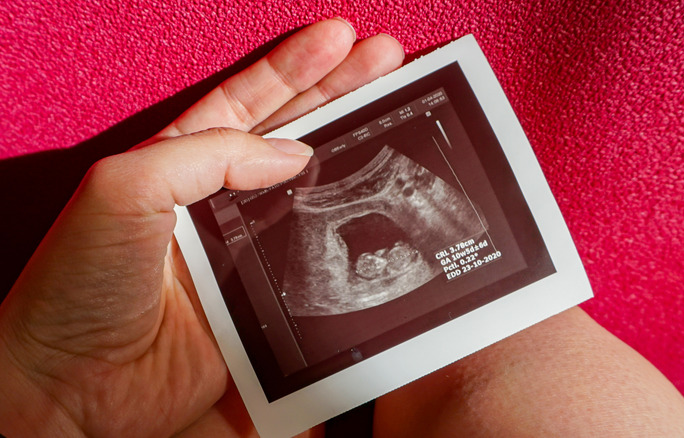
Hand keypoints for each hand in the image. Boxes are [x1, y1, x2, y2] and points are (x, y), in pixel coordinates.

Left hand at [0, 18, 402, 437]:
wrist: (74, 388)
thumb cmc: (77, 287)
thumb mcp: (124, 189)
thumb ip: (207, 156)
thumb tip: (292, 156)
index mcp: (177, 162)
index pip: (247, 102)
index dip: (296, 69)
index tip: (342, 39)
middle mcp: (216, 201)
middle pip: (292, 134)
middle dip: (340, 93)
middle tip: (388, 60)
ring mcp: (245, 251)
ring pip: (314, 192)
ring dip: (354, 155)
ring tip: (395, 112)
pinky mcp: (266, 300)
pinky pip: (319, 260)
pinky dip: (351, 233)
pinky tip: (376, 203)